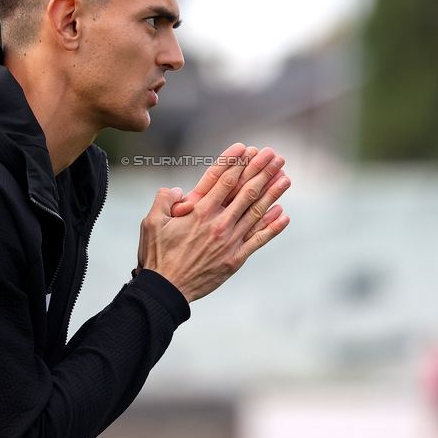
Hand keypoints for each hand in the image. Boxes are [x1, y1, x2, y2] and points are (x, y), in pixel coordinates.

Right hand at [136, 150, 290, 301]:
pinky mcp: (235, 259)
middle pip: (245, 191)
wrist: (166, 289)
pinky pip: (258, 239)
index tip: (247, 148)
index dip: (236, 161)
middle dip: (262, 171)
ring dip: (273, 194)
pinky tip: (284, 214)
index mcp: (199, 212)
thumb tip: (178, 190)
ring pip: (256, 212)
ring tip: (286, 178)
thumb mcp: (151, 222)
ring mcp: (229, 241)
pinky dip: (272, 227)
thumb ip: (164, 199)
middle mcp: (218, 223)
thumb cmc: (156, 255)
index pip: (223, 180)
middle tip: (275, 156)